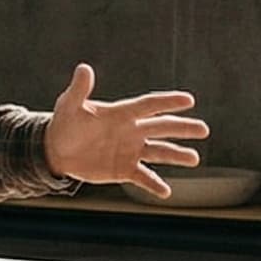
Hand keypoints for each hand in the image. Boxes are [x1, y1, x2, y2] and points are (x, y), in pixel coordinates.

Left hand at [43, 63, 208, 197]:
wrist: (56, 149)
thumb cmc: (64, 122)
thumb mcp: (69, 106)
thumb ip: (79, 90)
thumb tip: (84, 68)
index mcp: (122, 113)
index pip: (149, 105)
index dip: (168, 102)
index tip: (188, 100)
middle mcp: (131, 131)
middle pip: (162, 128)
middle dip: (183, 128)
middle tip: (203, 129)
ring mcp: (130, 150)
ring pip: (159, 152)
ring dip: (177, 155)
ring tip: (194, 158)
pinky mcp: (124, 169)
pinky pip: (143, 177)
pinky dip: (154, 184)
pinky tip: (166, 192)